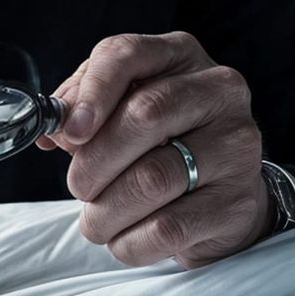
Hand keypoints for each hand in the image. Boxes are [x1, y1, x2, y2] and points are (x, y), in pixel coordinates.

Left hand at [35, 31, 270, 267]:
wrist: (221, 195)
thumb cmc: (161, 142)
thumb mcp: (119, 108)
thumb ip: (81, 106)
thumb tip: (56, 127)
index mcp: (180, 55)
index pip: (128, 54)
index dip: (92, 92)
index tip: (69, 131)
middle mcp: (219, 92)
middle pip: (144, 115)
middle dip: (94, 160)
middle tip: (78, 186)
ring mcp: (236, 147)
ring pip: (153, 178)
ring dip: (107, 210)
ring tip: (96, 220)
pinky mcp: (238, 202)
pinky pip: (169, 227)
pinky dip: (131, 241)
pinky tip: (124, 238)